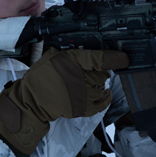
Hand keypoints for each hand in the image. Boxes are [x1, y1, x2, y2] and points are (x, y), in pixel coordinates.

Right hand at [0, 48, 127, 156]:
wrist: (32, 100)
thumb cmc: (41, 76)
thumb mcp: (53, 55)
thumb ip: (70, 52)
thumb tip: (88, 48)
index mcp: (71, 60)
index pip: (99, 58)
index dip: (115, 57)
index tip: (124, 57)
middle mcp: (79, 77)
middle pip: (103, 73)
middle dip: (101, 70)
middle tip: (93, 70)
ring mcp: (82, 94)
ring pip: (102, 86)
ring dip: (100, 83)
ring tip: (94, 81)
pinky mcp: (82, 108)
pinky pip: (101, 104)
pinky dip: (106, 98)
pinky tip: (106, 93)